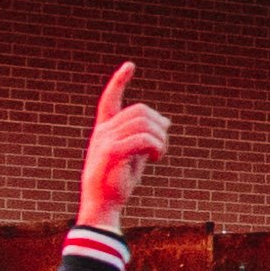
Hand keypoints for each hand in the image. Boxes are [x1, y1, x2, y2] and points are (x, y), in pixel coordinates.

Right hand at [76, 61, 171, 229]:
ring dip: (159, 138)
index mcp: (104, 130)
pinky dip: (156, 147)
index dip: (119, 81)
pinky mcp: (112, 153)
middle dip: (158, 124)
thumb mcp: (134, 155)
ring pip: (144, 124)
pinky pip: (143, 139)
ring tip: (159, 153)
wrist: (102, 204)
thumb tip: (166, 121)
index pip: (109, 99)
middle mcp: (103, 132)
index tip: (129, 66)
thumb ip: (145, 136)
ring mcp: (105, 141)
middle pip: (139, 111)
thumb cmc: (118, 181)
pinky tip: (156, 157)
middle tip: (162, 144)